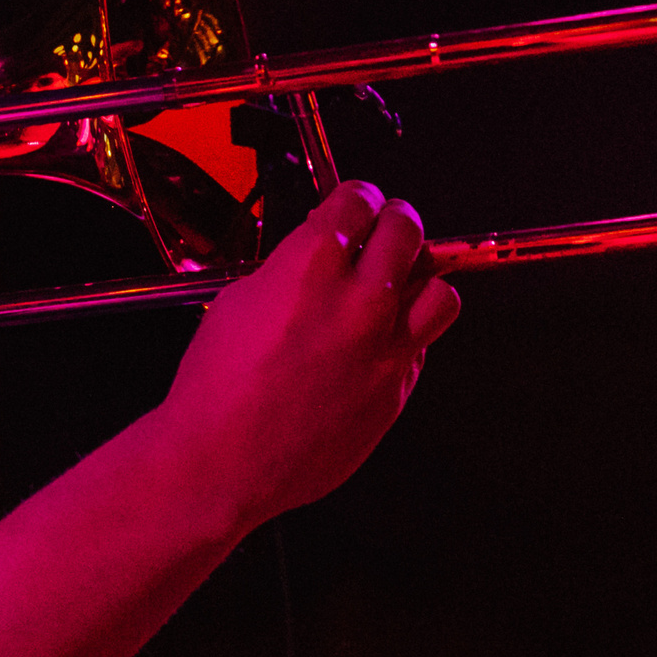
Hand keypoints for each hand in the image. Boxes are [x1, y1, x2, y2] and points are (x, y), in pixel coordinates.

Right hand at [150, 181, 457, 531]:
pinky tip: (377, 341)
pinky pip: (421, 347)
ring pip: (440, 290)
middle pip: (407, 230)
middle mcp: (358, 301)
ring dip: (420, 280)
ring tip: (398, 285)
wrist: (222, 460)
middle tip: (384, 227)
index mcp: (311, 266)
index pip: (358, 200)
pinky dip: (405, 335)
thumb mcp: (240, 301)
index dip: (356, 196)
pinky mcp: (395, 390)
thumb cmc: (216, 390)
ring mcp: (385, 348)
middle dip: (394, 221)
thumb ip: (291, 269)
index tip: (356, 202)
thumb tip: (319, 256)